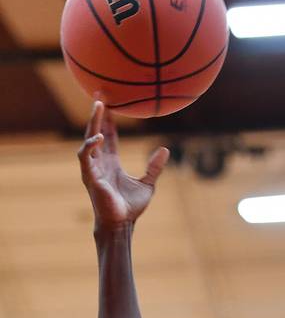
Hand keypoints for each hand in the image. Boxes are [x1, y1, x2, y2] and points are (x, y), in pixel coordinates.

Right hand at [77, 101, 168, 230]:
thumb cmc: (131, 207)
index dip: (109, 119)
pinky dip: (90, 145)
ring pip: (89, 138)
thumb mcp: (148, 184)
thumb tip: (165, 149)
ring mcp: (93, 168)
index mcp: (111, 162)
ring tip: (99, 105)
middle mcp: (100, 162)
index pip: (108, 135)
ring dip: (92, 121)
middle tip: (100, 93)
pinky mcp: (89, 176)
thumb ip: (154, 167)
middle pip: (96, 130)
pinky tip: (99, 137)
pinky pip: (86, 156)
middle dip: (97, 113)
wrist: (122, 223)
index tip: (111, 102)